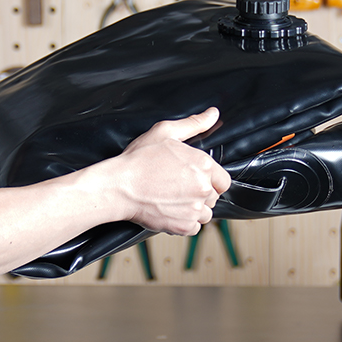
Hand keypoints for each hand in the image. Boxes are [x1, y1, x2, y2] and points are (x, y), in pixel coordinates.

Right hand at [102, 108, 230, 235]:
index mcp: (204, 165)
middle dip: (200, 194)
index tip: (194, 180)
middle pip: (214, 197)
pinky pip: (194, 228)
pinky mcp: (184, 226)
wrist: (118, 186)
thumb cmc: (139, 159)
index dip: (210, 181)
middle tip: (178, 189)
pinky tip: (169, 211)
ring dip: (193, 210)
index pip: (223, 180)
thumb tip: (213, 113)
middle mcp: (203, 188)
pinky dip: (184, 223)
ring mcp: (194, 209)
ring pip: (205, 214)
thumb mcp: (165, 132)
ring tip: (173, 200)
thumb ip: (193, 124)